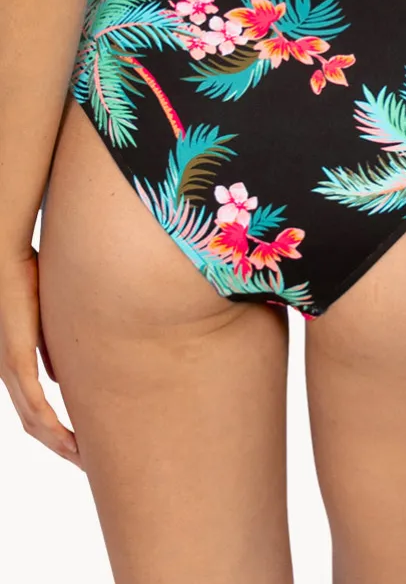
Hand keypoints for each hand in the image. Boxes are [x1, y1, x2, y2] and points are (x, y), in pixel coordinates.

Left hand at [0, 250, 81, 467]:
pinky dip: (50, 424)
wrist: (4, 255)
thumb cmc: (26, 276)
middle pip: (33, 424)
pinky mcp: (16, 357)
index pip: (34, 410)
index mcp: (15, 363)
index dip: (55, 431)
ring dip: (58, 443)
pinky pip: (33, 401)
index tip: (80, 444)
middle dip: (60, 447)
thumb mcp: (47, 318)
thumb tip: (62, 378)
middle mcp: (9, 371)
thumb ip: (51, 348)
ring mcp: (11, 367)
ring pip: (33, 420)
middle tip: (85, 462)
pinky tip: (65, 437)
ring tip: (82, 457)